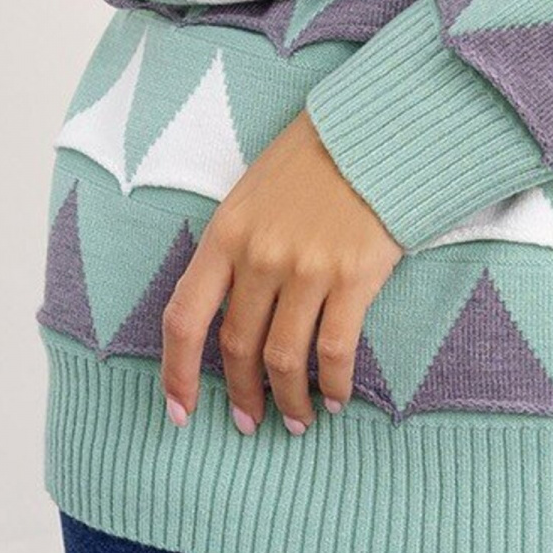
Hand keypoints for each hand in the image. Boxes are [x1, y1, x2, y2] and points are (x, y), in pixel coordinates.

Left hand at [159, 110, 404, 431]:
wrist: (376, 130)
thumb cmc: (314, 160)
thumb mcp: (252, 194)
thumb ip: (235, 248)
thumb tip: (229, 309)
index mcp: (225, 234)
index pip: (184, 317)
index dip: (176, 373)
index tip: (180, 411)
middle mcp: (259, 256)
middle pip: (237, 346)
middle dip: (241, 394)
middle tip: (249, 422)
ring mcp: (307, 267)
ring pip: (284, 357)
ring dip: (288, 400)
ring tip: (296, 421)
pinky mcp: (353, 275)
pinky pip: (335, 349)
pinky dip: (334, 384)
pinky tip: (337, 398)